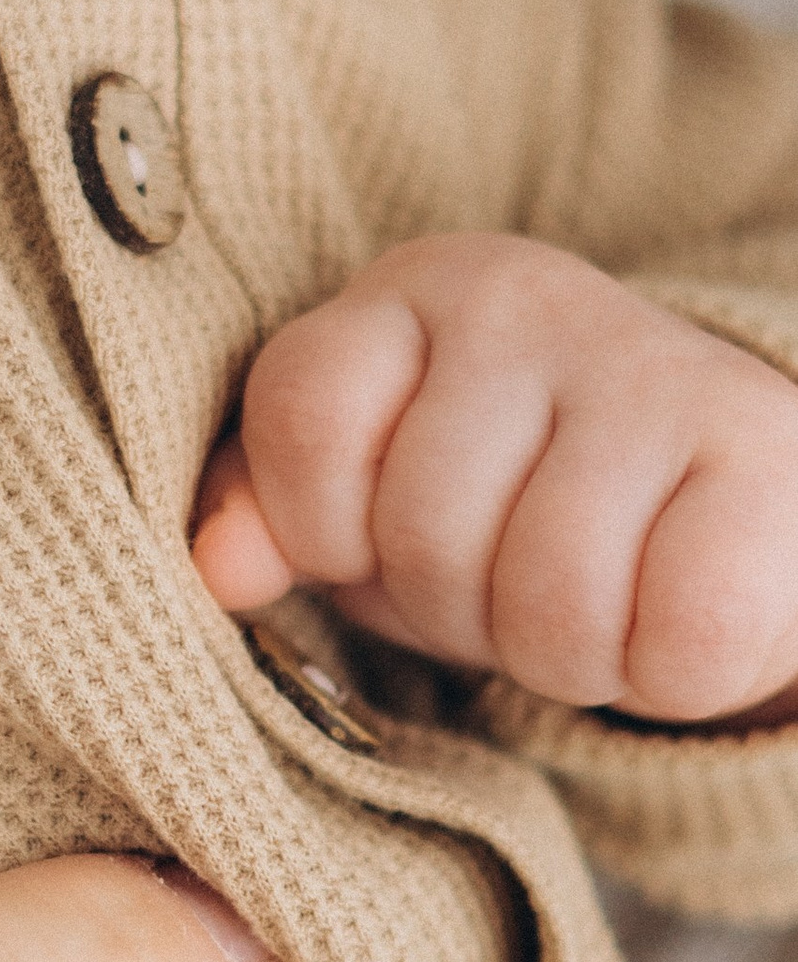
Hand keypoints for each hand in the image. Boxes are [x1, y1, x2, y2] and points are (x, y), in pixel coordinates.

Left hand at [193, 233, 797, 722]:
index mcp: (414, 291)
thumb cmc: (514, 502)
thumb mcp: (372, 500)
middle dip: (456, 609)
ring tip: (590, 600)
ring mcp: (651, 367)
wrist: (727, 503)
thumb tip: (218, 568)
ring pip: (549, 599)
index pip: (304, 416)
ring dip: (561, 652)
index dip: (327, 528)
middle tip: (510, 579)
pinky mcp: (762, 453)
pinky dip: (665, 669)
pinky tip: (669, 615)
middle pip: (421, 532)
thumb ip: (272, 514)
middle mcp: (528, 301)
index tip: (372, 538)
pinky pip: (677, 633)